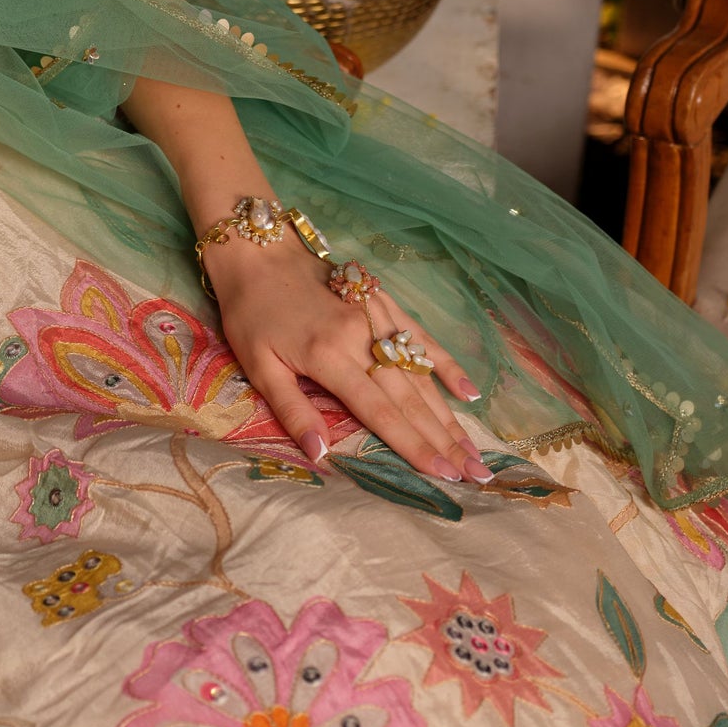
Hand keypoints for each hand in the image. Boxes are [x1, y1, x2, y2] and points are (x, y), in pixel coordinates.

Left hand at [205, 232, 489, 487]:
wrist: (259, 252)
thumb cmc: (252, 314)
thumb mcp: (258, 366)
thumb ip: (293, 410)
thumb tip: (322, 455)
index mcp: (330, 358)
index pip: (381, 412)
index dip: (413, 445)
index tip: (442, 474)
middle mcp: (362, 338)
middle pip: (410, 399)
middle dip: (444, 440)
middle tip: (475, 474)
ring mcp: (377, 318)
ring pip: (421, 375)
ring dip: (449, 414)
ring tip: (474, 449)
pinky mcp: (383, 303)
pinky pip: (421, 338)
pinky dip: (446, 365)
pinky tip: (469, 391)